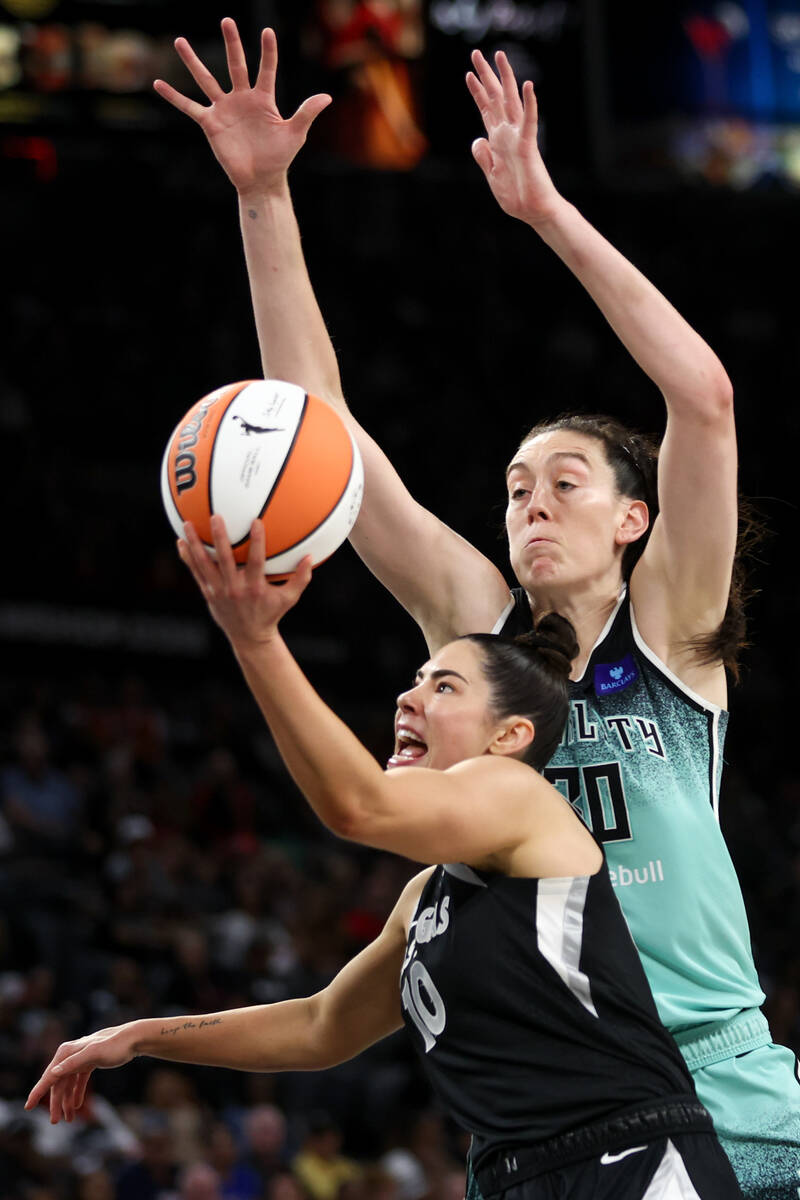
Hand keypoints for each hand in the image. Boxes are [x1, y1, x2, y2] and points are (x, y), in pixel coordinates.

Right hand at [25, 1023, 137, 1123]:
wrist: (133, 1039)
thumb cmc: (114, 1046)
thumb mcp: (94, 1054)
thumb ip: (73, 1063)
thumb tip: (54, 1072)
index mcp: (67, 1052)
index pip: (49, 1076)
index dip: (38, 1092)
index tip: (28, 1107)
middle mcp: (70, 1055)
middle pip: (58, 1083)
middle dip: (56, 1103)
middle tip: (55, 1121)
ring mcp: (80, 1059)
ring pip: (68, 1084)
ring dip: (67, 1101)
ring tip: (69, 1119)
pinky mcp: (89, 1062)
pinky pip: (78, 1081)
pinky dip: (76, 1093)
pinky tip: (76, 1106)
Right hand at [153, 18, 330, 194]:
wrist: (261, 181)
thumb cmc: (279, 158)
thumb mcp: (295, 134)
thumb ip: (307, 113)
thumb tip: (326, 97)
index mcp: (263, 99)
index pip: (266, 69)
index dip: (268, 52)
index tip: (267, 32)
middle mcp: (242, 99)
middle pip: (236, 65)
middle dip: (232, 43)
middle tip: (226, 20)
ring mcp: (224, 109)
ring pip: (206, 80)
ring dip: (193, 61)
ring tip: (179, 41)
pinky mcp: (211, 123)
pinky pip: (189, 107)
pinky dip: (174, 97)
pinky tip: (158, 84)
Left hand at [178, 515, 312, 649]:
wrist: (248, 637)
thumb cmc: (271, 614)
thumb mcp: (289, 599)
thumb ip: (301, 579)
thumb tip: (311, 557)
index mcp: (255, 588)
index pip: (255, 561)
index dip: (256, 542)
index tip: (256, 521)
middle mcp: (234, 588)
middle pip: (225, 560)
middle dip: (219, 537)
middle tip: (215, 516)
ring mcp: (218, 591)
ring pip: (204, 564)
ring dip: (195, 544)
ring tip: (187, 525)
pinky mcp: (208, 593)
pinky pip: (195, 572)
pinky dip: (187, 558)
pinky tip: (180, 542)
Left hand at [466, 50, 560, 224]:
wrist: (534, 211)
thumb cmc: (517, 196)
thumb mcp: (492, 176)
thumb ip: (484, 158)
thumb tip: (478, 140)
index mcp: (498, 141)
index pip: (486, 110)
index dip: (477, 92)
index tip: (468, 74)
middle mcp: (508, 134)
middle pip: (496, 98)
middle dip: (486, 76)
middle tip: (476, 53)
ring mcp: (518, 137)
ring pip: (511, 101)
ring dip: (506, 78)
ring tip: (500, 55)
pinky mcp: (528, 146)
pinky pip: (529, 122)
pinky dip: (529, 104)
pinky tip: (529, 86)